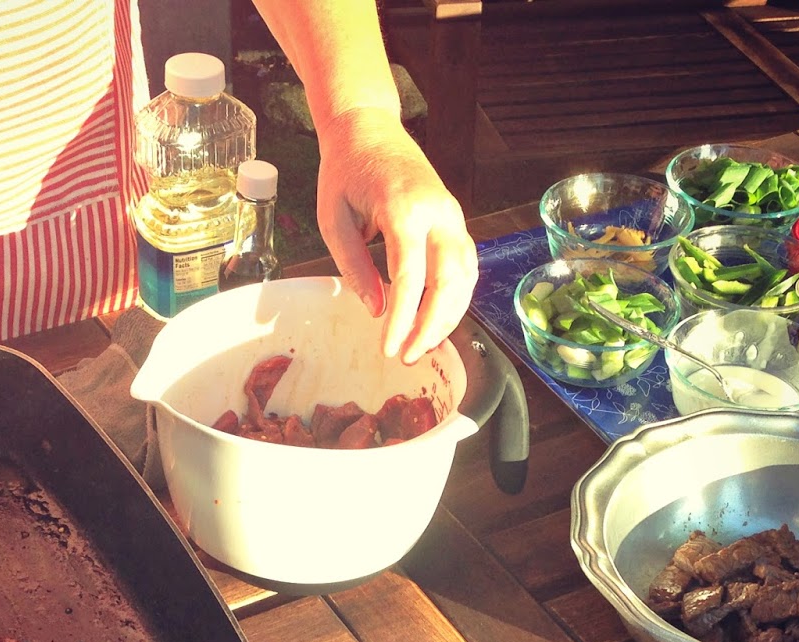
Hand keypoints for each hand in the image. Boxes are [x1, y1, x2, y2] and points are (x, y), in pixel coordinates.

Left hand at [313, 107, 477, 363]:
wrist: (369, 129)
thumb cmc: (345, 170)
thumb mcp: (333, 219)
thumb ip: (354, 266)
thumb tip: (375, 310)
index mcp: (404, 208)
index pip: (411, 276)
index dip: (402, 318)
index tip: (388, 349)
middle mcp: (438, 211)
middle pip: (449, 280)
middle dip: (431, 326)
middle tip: (407, 356)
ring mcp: (452, 215)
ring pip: (465, 276)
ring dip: (448, 316)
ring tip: (421, 346)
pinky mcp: (454, 220)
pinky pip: (466, 266)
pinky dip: (455, 297)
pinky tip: (435, 320)